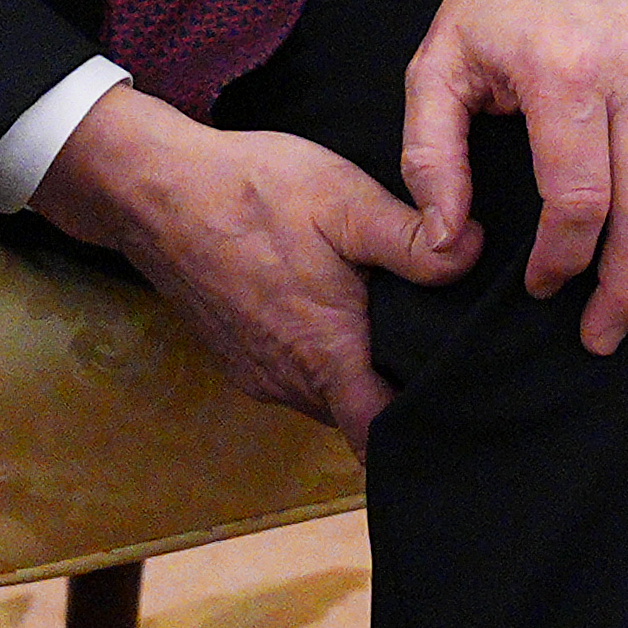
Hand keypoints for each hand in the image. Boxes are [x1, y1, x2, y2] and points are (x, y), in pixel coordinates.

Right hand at [34, 87, 467, 435]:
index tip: (456, 407)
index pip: (379, 435)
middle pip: (361, 414)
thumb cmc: (251, 193)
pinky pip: (295, 376)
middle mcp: (288, 380)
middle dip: (399, 392)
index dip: (420, 429)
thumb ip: (412, 238)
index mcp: (324, 353)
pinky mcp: (239, 356)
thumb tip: (471, 256)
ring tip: (398, 326)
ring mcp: (258, 373)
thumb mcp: (345, 201)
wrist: (156, 192)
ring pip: (328, 395)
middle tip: (442, 349)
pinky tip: (340, 310)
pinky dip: (323, 357)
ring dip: (359, 372)